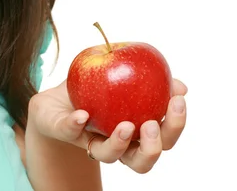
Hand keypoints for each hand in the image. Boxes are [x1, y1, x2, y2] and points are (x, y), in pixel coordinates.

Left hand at [28, 78, 186, 173]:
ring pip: (110, 157)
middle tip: (151, 125)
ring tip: (125, 126)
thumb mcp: (124, 76)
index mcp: (137, 132)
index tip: (178, 100)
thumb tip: (181, 85)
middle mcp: (118, 144)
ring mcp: (92, 142)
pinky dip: (76, 125)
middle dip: (153, 147)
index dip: (175, 124)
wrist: (55, 102)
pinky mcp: (65, 132)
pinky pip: (70, 132)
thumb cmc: (97, 89)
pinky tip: (83, 115)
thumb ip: (151, 79)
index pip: (164, 137)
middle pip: (143, 159)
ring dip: (119, 143)